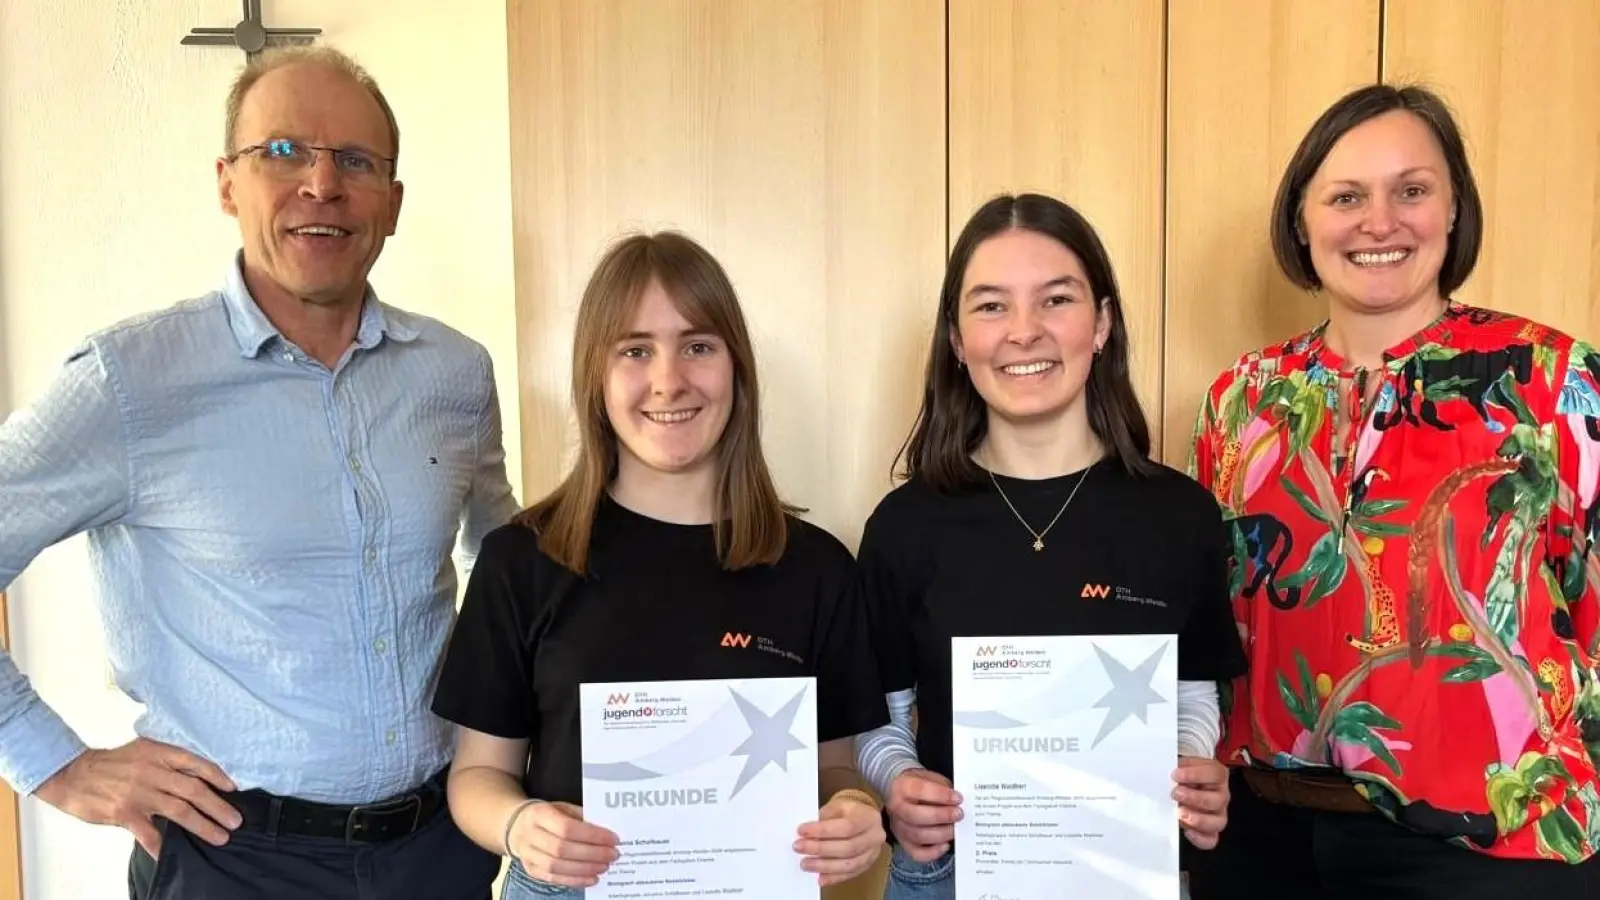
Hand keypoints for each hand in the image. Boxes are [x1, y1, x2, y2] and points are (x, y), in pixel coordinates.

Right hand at [33, 738, 239, 857]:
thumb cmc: (110, 763)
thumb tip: (197, 776)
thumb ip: (167, 761)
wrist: (71, 774)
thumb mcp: (142, 751)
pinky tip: (172, 854)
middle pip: (194, 791)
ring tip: (220, 836)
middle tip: (235, 821)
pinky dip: (162, 846)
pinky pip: (149, 834)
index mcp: (159, 754)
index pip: (196, 764)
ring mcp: (139, 794)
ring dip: (203, 826)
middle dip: (218, 807)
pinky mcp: (124, 813)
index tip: (233, 789)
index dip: (217, 776)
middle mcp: (153, 772)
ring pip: (179, 812)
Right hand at [507, 800, 619, 887]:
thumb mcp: (562, 807)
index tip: (613, 839)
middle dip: (592, 854)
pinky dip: (574, 880)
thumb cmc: (547, 815)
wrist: (516, 824)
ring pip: (556, 866)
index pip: (567, 827)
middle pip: (562, 849)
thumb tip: (606, 833)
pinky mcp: (530, 869)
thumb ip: (582, 818)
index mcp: (540, 814)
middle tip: (613, 855)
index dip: (592, 835)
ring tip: (604, 867)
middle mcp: (530, 834)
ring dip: (585, 869)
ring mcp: (527, 854)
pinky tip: (591, 878)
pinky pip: (553, 878)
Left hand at [794, 791, 884, 886]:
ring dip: (824, 866)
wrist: (864, 819)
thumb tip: (806, 834)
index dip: (823, 830)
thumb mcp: (838, 806)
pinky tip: (819, 878)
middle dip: (820, 849)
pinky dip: (834, 877)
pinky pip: (850, 874)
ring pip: (849, 864)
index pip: (846, 827)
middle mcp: (874, 837)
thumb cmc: (848, 811)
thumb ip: (825, 818)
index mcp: (868, 817)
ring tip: (805, 864)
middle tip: (798, 847)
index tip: (801, 831)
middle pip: (847, 848)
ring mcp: (872, 854)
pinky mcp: (867, 866)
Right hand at [884, 768, 961, 861]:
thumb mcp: (929, 778)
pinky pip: (917, 853)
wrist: (900, 794)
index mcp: (901, 787)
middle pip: (917, 816)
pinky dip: (933, 853)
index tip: (958, 798)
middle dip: (941, 816)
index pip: (919, 790)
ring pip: (919, 836)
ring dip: (941, 834)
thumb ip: (942, 787)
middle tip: (959, 814)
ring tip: (956, 828)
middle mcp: (896, 808)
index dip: (940, 795)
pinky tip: (945, 845)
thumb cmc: (919, 785)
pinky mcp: (904, 842)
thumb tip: (958, 801)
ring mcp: (899, 827)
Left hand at [1172, 756, 1229, 848]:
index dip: (1195, 774)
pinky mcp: (1210, 830)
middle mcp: (1221, 795)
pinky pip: (1211, 839)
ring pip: (1218, 822)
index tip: (1175, 775)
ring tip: (1179, 813)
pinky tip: (1186, 831)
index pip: (1214, 773)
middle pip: (1217, 800)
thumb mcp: (1181, 763)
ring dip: (1198, 819)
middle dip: (1194, 798)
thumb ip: (1178, 766)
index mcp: (1217, 774)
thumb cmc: (1182, 772)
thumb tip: (1168, 774)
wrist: (1181, 783)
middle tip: (1175, 794)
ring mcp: (1218, 814)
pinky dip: (1200, 838)